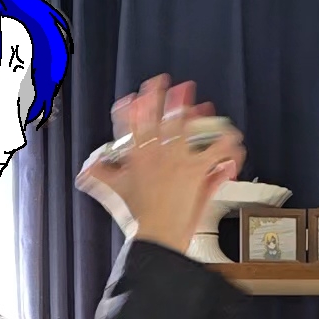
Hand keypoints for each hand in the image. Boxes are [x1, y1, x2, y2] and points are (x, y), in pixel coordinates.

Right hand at [76, 75, 243, 252]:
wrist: (157, 234)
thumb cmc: (139, 218)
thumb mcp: (116, 192)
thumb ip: (102, 176)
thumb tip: (86, 171)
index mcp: (137, 155)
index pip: (133, 123)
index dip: (134, 106)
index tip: (136, 95)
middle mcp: (158, 153)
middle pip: (162, 117)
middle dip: (166, 97)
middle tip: (170, 83)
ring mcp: (179, 159)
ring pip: (189, 128)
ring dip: (197, 115)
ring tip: (204, 107)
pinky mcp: (197, 170)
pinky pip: (217, 150)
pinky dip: (226, 144)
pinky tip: (231, 139)